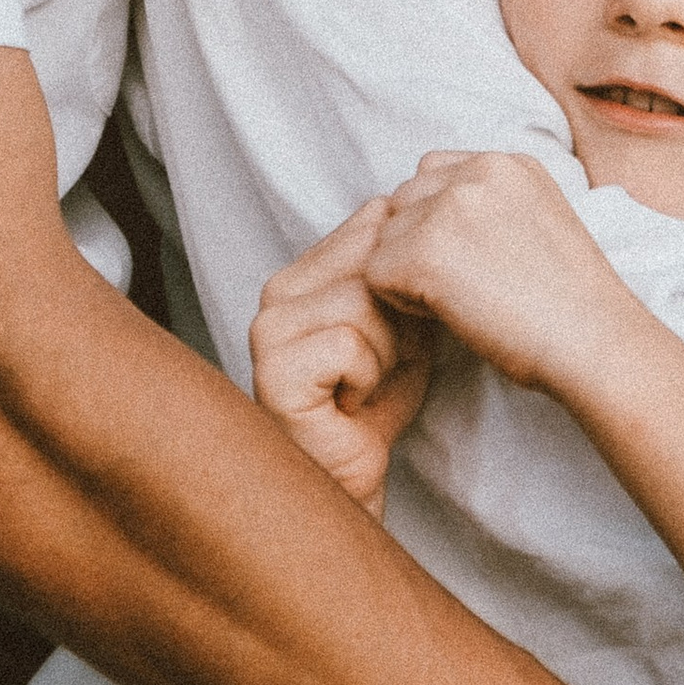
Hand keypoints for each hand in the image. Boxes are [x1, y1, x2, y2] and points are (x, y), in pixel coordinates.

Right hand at [249, 202, 436, 511]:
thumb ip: (402, 271)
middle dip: (400, 318)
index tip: (399, 333)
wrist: (354, 475)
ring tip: (367, 383)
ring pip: (363, 303)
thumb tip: (416, 210)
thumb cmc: (377, 401)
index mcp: (302, 273)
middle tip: (383, 365)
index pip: (372, 232)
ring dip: (387, 352)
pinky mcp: (273, 369)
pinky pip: (348, 345)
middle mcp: (275, 293)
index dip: (407, 285)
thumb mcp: (402, 322)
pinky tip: (352, 402)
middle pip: (372, 264)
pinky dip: (369, 377)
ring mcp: (267, 330)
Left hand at [361, 150, 642, 406]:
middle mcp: (476, 171)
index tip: (473, 260)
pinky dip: (402, 303)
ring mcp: (448, 207)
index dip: (438, 223)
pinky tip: (449, 314)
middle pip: (402, 202)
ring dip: (408, 273)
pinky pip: (376, 275)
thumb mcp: (540, 221)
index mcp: (507, 162)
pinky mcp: (423, 251)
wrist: (592, 340)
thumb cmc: (572, 302)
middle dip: (416, 243)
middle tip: (465, 285)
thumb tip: (432, 217)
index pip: (432, 175)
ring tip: (462, 300)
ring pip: (385, 238)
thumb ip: (491, 203)